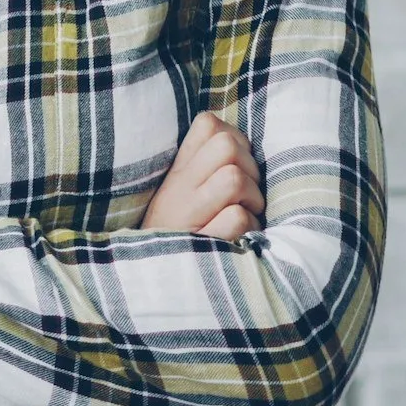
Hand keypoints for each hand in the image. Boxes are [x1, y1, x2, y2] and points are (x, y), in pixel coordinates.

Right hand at [141, 112, 264, 240]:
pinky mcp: (202, 242)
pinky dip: (250, 227)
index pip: (207, 124)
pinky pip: (238, 217)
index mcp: (178, 172)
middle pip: (227, 145)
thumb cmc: (177, 234)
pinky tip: (242, 238)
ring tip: (247, 212)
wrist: (152, 281)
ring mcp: (189, 214)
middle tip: (247, 191)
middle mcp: (179, 188)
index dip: (233, 138)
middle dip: (250, 165)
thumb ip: (202, 166)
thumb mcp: (178, 194)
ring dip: (253, 197)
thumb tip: (243, 145)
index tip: (235, 163)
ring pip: (234, 178)